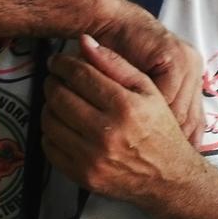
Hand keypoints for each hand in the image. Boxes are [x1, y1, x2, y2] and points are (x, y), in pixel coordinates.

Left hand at [41, 35, 202, 204]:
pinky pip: (49, 148)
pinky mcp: (83, 176)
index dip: (62, 64)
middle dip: (52, 82)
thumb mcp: (147, 89)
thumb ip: (115, 63)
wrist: (168, 177)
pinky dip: (50, 133)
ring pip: (50, 120)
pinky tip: (62, 126)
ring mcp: (93, 157)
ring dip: (49, 106)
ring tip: (59, 101)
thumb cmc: (159, 129)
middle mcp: (107, 132)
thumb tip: (85, 41)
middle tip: (55, 79)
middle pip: (59, 96)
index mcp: (125, 106)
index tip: (57, 62)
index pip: (79, 74)